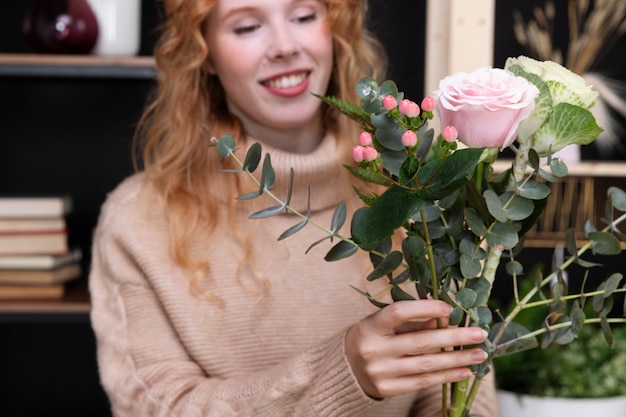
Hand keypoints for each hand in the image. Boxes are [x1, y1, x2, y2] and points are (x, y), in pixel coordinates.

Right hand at [345, 300, 487, 398]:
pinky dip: (446, 376)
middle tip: (479, 334)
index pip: (398, 313)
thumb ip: (411, 321)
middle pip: (420, 342)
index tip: (449, 308)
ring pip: (426, 364)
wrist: (346, 369)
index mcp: (370, 327)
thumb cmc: (371, 338)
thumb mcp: (383, 324)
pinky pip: (423, 382)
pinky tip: (464, 371)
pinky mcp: (388, 389)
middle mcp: (374, 350)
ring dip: (457, 359)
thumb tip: (444, 319)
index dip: (424, 308)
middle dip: (454, 338)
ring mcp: (381, 372)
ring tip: (479, 354)